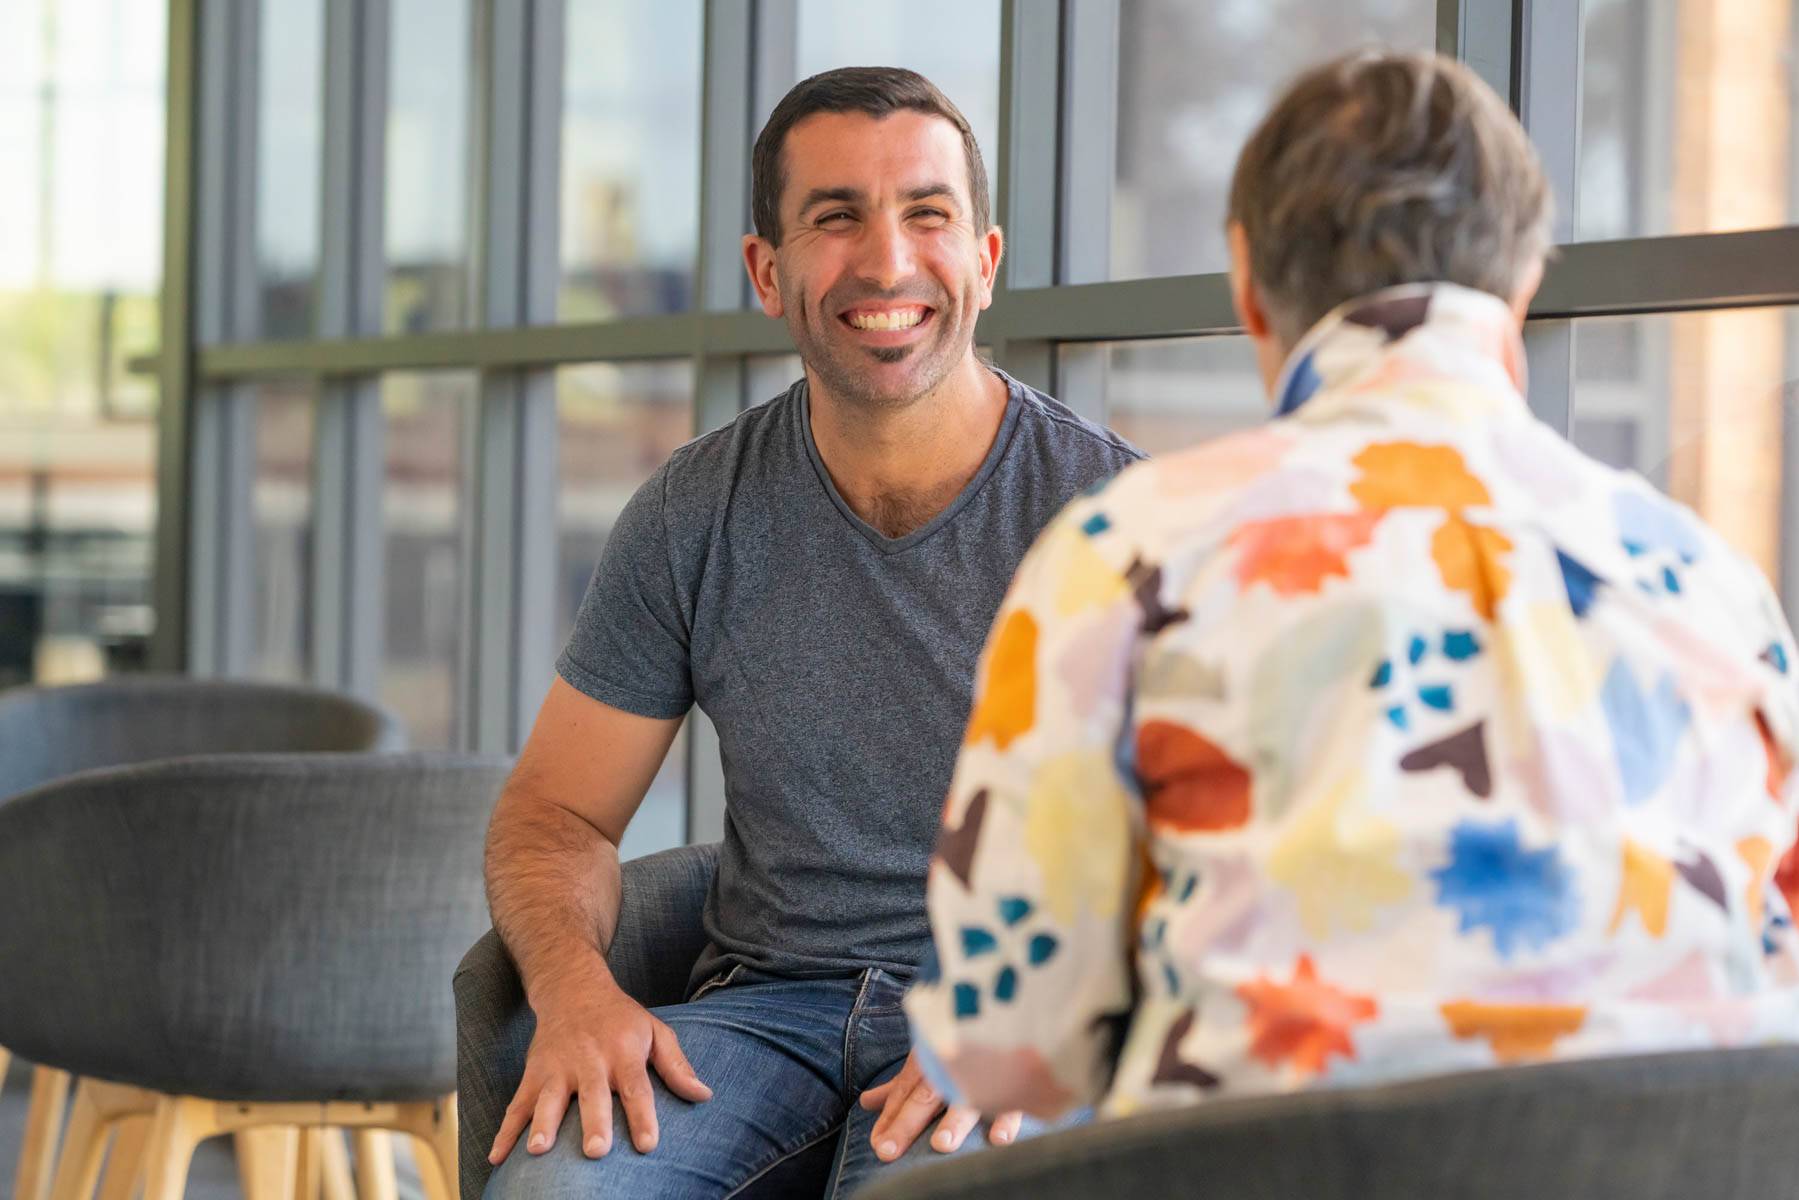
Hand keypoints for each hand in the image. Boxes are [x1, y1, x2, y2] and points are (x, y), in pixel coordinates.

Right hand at [489, 977, 710, 1163]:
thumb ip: (677, 1065)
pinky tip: (497, 1158)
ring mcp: (557, 1068)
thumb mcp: (655, 1031)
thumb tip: (704, 1095)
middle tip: (595, 1152)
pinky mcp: (533, 1074)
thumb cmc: (621, 1018)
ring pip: (549, 1099)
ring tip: (538, 1151)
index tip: (648, 1145)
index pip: (636, 1087)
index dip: (642, 1116)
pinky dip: (505, 1131)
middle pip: (593, 1095)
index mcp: (623, 1052)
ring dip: (544, 1124)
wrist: (572, 987)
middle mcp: (589, 1060)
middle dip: (593, 1123)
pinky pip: (517, 1104)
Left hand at [858, 1050, 1022, 1162]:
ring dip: (954, 1120)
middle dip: (907, 1122)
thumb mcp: (923, 1059)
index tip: (876, 1146)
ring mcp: (984, 1073)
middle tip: (888, 1151)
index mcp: (929, 1062)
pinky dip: (1007, 1118)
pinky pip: (1013, 1100)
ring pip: (967, 1096)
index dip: (889, 1118)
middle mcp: (952, 1068)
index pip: (904, 1093)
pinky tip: (998, 1139)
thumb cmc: (956, 1039)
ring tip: (941, 1145)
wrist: (1003, 1004)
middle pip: (926, 1096)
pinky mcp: (1017, 1078)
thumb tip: (866, 1102)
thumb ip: (898, 1086)